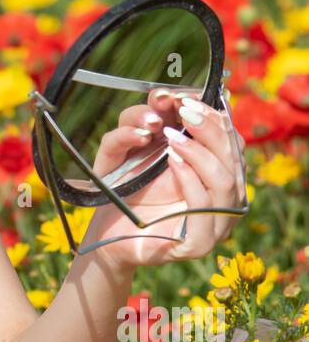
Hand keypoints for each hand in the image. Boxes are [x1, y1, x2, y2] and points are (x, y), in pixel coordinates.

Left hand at [83, 88, 246, 266]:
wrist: (108, 229)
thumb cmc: (128, 187)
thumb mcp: (139, 147)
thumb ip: (154, 121)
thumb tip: (168, 95)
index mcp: (220, 173)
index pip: (232, 141)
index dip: (215, 117)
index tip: (189, 99)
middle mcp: (225, 199)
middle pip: (234, 159)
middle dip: (209, 130)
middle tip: (184, 111)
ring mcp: (215, 225)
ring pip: (225, 183)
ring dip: (199, 153)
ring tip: (171, 138)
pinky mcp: (197, 245)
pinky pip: (204, 210)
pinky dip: (190, 181)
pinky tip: (172, 162)